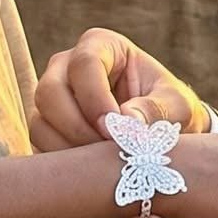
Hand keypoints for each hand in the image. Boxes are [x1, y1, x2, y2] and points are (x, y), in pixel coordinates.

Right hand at [32, 28, 210, 151]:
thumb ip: (158, 110)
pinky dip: (62, 163)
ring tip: (103, 163)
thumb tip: (125, 122)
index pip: (84, 64)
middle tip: (107, 151)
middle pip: (50, 92)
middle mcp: (67, 67)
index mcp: (101, 46)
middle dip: (77, 127)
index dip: (95, 98)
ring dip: (69, 149)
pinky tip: (90, 171)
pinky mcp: (46, 128)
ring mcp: (52, 98)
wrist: (162, 132)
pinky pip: (39, 146)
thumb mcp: (178, 105)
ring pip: (40, 123)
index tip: (114, 130)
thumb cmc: (170, 109)